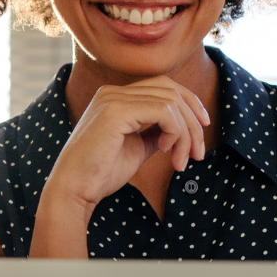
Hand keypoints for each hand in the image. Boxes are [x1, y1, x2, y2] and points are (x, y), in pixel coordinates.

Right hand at [44, 76, 210, 215]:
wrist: (74, 190)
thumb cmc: (100, 173)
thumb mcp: (137, 148)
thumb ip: (155, 133)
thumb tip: (179, 129)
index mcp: (115, 97)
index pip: (164, 87)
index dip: (189, 105)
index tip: (202, 130)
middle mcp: (113, 91)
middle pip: (171, 89)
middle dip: (193, 120)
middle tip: (198, 153)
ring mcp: (113, 98)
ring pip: (171, 102)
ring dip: (186, 134)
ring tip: (181, 161)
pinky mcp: (116, 110)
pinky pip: (163, 112)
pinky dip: (174, 132)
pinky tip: (165, 152)